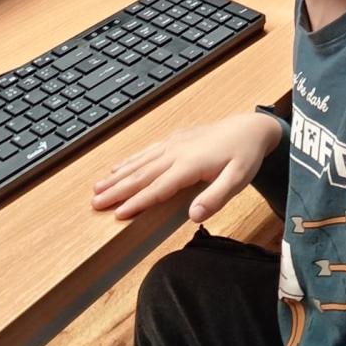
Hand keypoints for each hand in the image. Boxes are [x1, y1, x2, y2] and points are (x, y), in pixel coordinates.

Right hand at [93, 112, 282, 221]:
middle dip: (117, 189)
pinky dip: (129, 160)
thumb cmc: (245, 156)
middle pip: (142, 174)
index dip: (137, 202)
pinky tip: (118, 167)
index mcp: (190, 165)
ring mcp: (174, 143)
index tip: (116, 214)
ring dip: (118, 175)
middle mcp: (176, 152)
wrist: (251, 128)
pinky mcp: (175, 139)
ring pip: (140, 162)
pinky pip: (147, 151)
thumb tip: (193, 216)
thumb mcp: (239, 180)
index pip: (158, 187)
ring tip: (97, 187)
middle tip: (94, 203)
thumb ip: (216, 198)